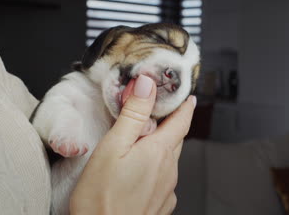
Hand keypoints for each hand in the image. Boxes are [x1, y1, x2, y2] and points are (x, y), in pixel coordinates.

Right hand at [69, 75, 195, 214]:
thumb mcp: (112, 147)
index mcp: (159, 151)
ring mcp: (167, 190)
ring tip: (145, 141)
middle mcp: (169, 170)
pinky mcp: (161, 204)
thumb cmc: (101, 197)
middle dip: (171, 124)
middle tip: (161, 112)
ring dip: (162, 147)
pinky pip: (164, 179)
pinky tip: (141, 171)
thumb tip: (147, 84)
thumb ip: (133, 114)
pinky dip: (157, 168)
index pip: (182, 121)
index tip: (187, 96)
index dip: (185, 105)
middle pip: (176, 139)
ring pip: (169, 159)